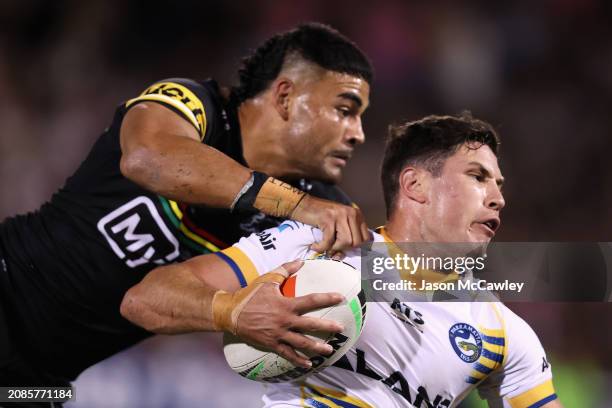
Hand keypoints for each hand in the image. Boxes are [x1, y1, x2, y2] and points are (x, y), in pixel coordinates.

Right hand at [213, 261, 344, 367]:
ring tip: (329, 350)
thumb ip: (285, 270)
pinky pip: (287, 354)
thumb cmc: (250, 294)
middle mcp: (284, 320)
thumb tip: (300, 261)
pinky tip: (309, 364)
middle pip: (310, 325)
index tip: (341, 297)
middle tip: (341, 328)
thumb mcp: (267, 279)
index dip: (327, 298)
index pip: (311, 300)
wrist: (230, 312)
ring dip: (316, 347)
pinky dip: (298, 360)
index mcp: (285, 304)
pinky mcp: (271, 343)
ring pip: (301, 342)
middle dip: (327, 326)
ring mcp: (278, 334)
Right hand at [291, 195, 369, 253]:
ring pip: (345, 242)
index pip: (366, 238)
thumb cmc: (320, 216)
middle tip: (332, 248)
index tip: (344, 250)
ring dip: (333, 248)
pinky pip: (329, 241)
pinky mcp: (328, 219)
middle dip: (344, 249)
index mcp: (357, 214)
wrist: (302, 205)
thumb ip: (347, 234)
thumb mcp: (339, 223)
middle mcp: (351, 213)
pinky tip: (314, 246)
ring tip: (324, 246)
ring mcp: (340, 215)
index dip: (356, 248)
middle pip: (357, 242)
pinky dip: (321, 247)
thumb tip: (348, 255)